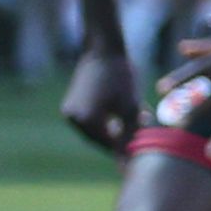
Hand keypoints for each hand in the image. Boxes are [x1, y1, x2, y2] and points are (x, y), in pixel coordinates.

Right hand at [60, 39, 141, 156]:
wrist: (103, 49)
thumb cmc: (121, 76)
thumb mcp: (131, 108)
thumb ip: (131, 135)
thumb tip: (130, 161)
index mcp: (87, 120)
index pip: (109, 146)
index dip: (127, 151)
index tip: (142, 154)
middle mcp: (73, 119)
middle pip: (101, 140)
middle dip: (122, 140)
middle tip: (141, 142)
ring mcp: (69, 112)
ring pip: (96, 131)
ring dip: (115, 131)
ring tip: (136, 126)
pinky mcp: (70, 105)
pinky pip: (89, 121)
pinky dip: (105, 122)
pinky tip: (123, 117)